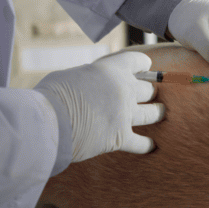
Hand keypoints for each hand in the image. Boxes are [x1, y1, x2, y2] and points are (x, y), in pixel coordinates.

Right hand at [35, 52, 164, 161]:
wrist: (47, 124)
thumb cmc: (51, 96)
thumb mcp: (72, 75)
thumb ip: (90, 78)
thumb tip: (93, 84)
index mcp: (112, 69)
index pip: (139, 61)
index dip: (143, 65)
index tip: (146, 69)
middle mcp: (124, 89)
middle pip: (148, 89)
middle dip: (149, 92)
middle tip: (148, 94)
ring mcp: (125, 114)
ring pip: (153, 113)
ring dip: (158, 113)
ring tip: (161, 112)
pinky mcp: (120, 138)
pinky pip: (141, 143)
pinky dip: (147, 145)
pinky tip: (152, 146)